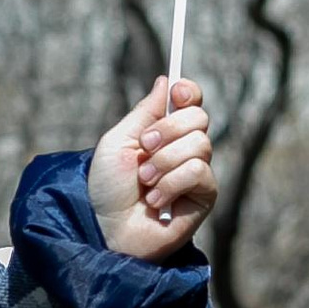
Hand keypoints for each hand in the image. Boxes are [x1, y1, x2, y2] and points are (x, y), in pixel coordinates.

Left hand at [90, 78, 215, 260]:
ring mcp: (196, 174)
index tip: (177, 93)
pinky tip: (155, 201)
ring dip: (164, 162)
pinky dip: (171, 183)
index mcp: (164, 133)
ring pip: (200, 145)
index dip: (188, 92)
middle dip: (168, 130)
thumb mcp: (118, 142)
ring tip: (144, 183)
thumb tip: (167, 80)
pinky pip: (199, 171)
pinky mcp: (203, 197)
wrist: (105, 228)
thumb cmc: (106, 189)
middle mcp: (184, 150)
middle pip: (199, 118)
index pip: (191, 102)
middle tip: (143, 148)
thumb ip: (144, 112)